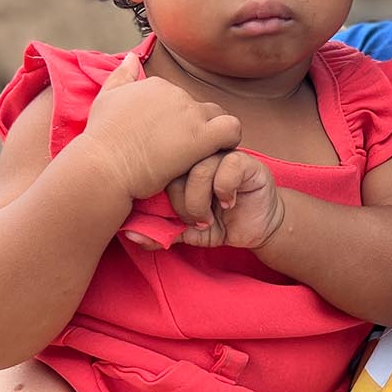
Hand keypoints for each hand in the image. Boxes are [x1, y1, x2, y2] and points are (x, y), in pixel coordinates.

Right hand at [78, 54, 240, 199]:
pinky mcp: (200, 136)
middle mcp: (176, 93)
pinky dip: (229, 141)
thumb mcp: (105, 99)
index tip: (166, 141)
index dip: (177, 122)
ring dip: (213, 134)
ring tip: (199, 155)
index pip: (181, 98)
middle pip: (200, 108)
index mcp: (157, 84)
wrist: (103, 167)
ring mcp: (189, 113)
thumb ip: (122, 77)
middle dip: (195, 128)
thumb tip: (133, 58)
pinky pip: (232, 130)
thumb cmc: (101, 140)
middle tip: (182, 152)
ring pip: (218, 117)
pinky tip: (215, 155)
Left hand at [165, 151, 285, 250]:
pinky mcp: (246, 161)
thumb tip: (132, 235)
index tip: (177, 220)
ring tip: (209, 218)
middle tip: (194, 221)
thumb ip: (164, 230)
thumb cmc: (222, 224)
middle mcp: (200, 157)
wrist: (259, 227)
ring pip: (200, 170)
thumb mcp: (189, 231)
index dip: (165, 199)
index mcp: (183, 168)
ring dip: (201, 201)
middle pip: (177, 170)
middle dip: (182, 205)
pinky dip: (225, 189)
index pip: (161, 173)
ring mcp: (223, 156)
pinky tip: (229, 203)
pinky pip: (228, 166)